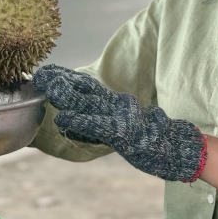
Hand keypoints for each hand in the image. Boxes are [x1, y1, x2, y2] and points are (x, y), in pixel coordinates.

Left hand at [32, 64, 206, 182]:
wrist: (178, 147)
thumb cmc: (151, 140)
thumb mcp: (123, 127)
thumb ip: (103, 121)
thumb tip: (76, 117)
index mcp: (116, 102)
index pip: (87, 85)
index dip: (66, 77)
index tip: (47, 71)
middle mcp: (117, 104)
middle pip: (84, 88)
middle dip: (60, 81)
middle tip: (39, 75)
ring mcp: (120, 117)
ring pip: (88, 102)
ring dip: (66, 95)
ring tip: (46, 88)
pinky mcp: (123, 132)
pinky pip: (97, 125)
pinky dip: (79, 120)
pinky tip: (62, 118)